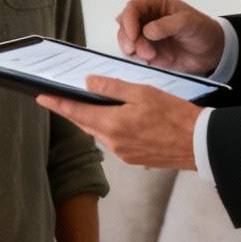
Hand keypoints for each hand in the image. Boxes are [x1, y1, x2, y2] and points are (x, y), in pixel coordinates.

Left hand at [38, 76, 200, 170]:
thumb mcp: (143, 92)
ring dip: (90, 119)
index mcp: (113, 124)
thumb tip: (89, 83)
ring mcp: (123, 153)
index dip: (57, 104)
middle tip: (59, 99)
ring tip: (86, 104)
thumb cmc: (175, 116)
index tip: (42, 97)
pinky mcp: (133, 158)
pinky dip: (106, 127)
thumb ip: (113, 87)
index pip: (76, 112)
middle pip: (84, 123)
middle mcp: (114, 143)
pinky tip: (112, 118)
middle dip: (71, 111)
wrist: (199, 144)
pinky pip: (112, 140)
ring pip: (98, 132)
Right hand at [116, 0, 223, 75]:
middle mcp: (147, 18)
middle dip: (128, 38)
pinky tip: (147, 61)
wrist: (211, 53)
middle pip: (124, 24)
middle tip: (137, 50)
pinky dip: (135, 58)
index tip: (133, 36)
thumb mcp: (188, 23)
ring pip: (126, 40)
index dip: (128, 21)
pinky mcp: (147, 51)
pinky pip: (133, 54)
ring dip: (133, 49)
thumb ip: (167, 25)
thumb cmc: (203, 31)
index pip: (133, 8)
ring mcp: (146, 36)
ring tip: (150, 57)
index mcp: (156, 4)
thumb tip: (147, 31)